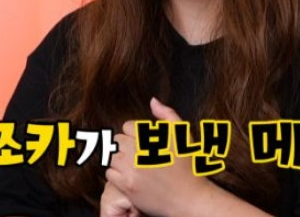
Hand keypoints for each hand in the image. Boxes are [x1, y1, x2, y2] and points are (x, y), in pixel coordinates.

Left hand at [104, 97, 214, 216]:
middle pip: (117, 141)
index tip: (142, 144)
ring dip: (120, 160)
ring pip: (112, 157)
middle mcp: (140, 152)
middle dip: (126, 147)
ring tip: (134, 166)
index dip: (134, 135)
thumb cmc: (188, 167)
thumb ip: (167, 115)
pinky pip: (110, 173)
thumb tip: (152, 100)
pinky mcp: (127, 186)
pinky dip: (117, 175)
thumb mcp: (183, 135)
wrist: (190, 198)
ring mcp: (132, 169)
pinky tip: (130, 177)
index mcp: (151, 137)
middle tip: (138, 156)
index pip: (127, 127)